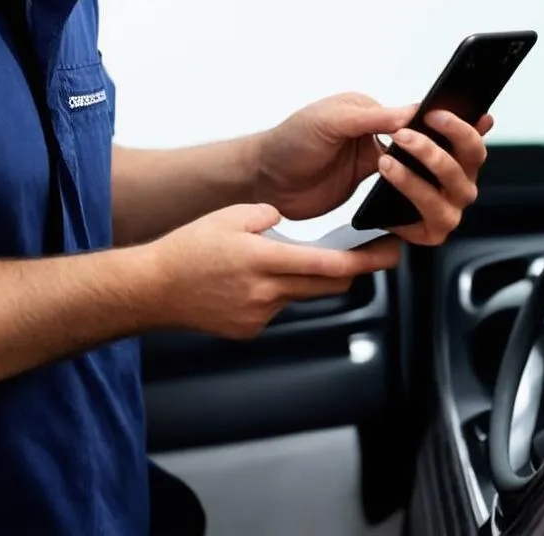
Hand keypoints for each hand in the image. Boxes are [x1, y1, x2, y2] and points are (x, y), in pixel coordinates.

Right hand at [147, 203, 401, 338]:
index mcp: (264, 260)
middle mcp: (266, 293)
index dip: (365, 260)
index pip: (328, 264)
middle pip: (328, 285)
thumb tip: (284, 221)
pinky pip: (279, 307)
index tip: (390, 252)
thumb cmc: (187, 249)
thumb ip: (267, 215)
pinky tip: (257, 279)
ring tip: (294, 257)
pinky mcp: (250, 328)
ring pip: (303, 295)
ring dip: (311, 278)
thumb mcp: (230, 215)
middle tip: (376, 253)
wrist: (153, 289)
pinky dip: (280, 291)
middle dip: (355, 269)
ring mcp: (259, 315)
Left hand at [257, 93, 493, 245]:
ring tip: (386, 166)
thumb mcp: (329, 119)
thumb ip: (373, 117)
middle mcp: (406, 153)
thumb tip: (416, 113)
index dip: (471, 128)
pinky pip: (423, 223)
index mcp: (396, 122)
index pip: (451, 126)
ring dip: (427, 185)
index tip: (479, 119)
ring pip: (450, 198)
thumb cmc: (293, 140)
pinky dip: (418, 221)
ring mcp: (400, 186)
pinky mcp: (386, 214)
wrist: (265, 178)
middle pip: (463, 165)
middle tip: (407, 143)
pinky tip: (395, 213)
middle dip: (445, 156)